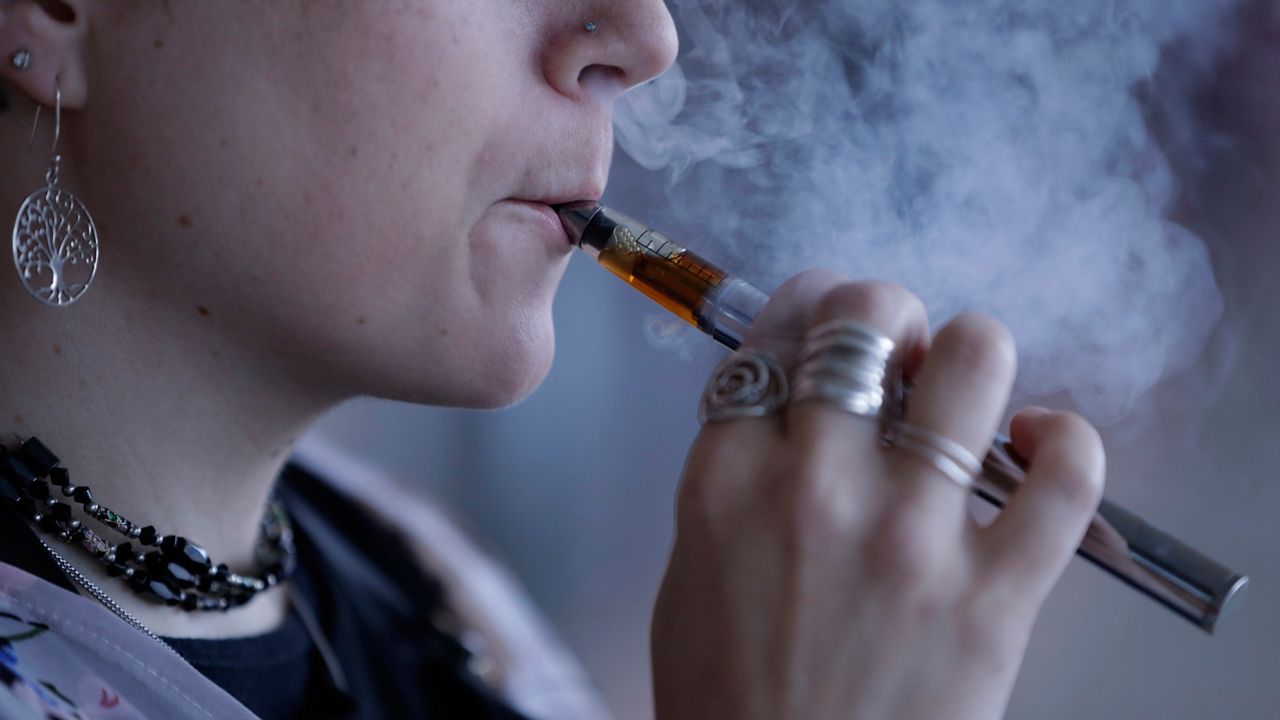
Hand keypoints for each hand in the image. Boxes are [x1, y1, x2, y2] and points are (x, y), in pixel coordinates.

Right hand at [651, 270, 1105, 719]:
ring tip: (965, 389)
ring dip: (973, 354)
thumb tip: (797, 411)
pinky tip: (1037, 448)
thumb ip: (735, 479)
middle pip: (866, 316)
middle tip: (897, 349)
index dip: (810, 303)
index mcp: (724, 481)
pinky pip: (1066, 472)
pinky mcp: (991, 595)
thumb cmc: (731, 705)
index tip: (828, 312)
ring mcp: (908, 535)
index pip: (775, 331)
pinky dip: (1065, 441)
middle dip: (888, 313)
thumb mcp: (693, 575)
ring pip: (974, 359)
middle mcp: (813, 487)